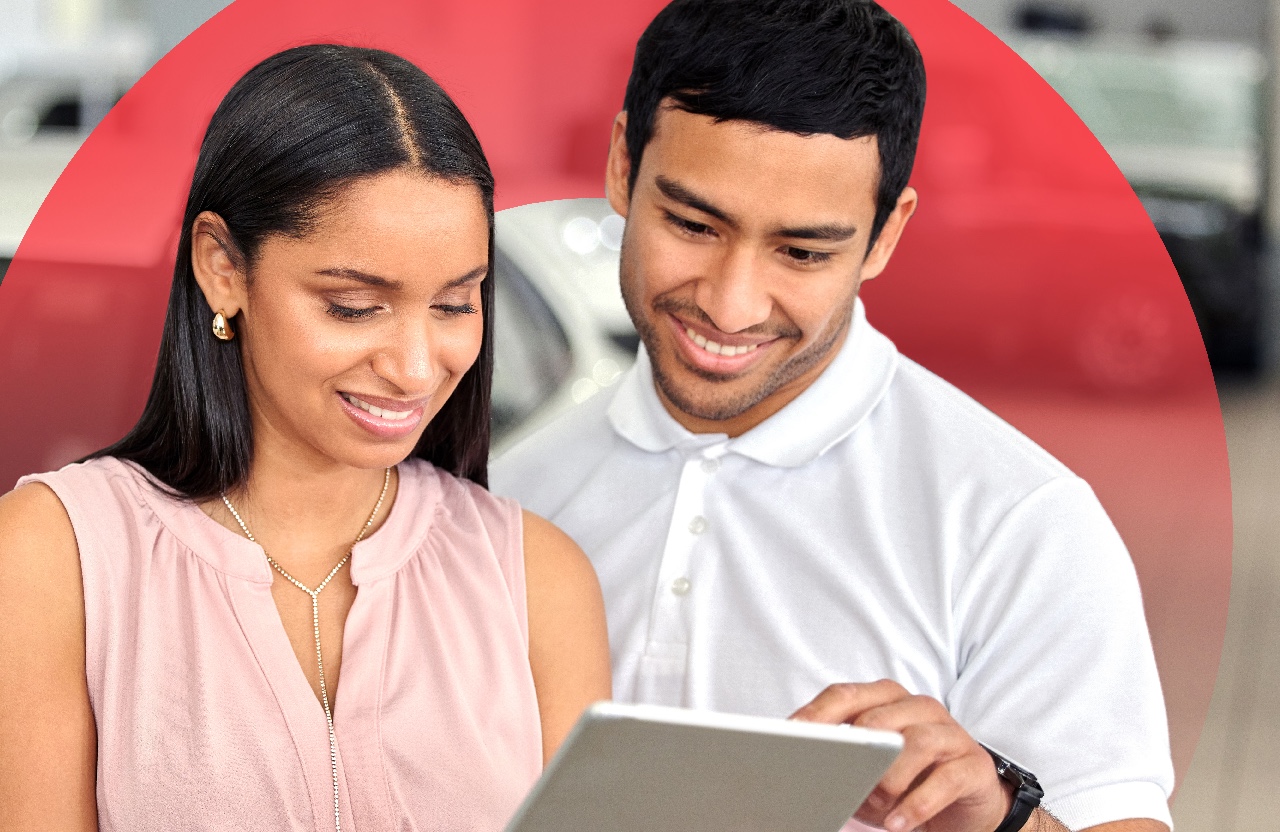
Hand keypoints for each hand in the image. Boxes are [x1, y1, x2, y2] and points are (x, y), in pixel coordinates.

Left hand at [791, 680, 1011, 831]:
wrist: (967, 803)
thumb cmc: (908, 780)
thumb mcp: (868, 769)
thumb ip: (840, 759)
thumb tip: (800, 768)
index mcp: (886, 699)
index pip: (845, 695)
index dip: (816, 714)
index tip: (791, 734)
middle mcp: (918, 707)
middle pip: (878, 719)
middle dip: (857, 757)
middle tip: (846, 787)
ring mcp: (949, 732)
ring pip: (915, 742)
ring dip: (888, 781)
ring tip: (876, 806)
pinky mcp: (973, 764)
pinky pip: (945, 780)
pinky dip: (917, 804)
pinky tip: (897, 824)